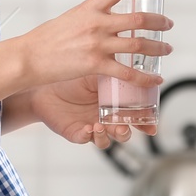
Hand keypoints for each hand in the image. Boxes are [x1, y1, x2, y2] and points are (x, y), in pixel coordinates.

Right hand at [11, 0, 170, 90]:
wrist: (28, 57)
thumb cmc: (45, 39)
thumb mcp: (70, 18)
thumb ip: (91, 17)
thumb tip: (106, 19)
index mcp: (90, 7)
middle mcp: (97, 23)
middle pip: (139, 18)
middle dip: (160, 21)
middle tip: (168, 24)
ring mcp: (98, 45)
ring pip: (139, 45)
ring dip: (158, 47)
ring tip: (166, 49)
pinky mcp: (96, 66)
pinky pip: (128, 72)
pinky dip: (145, 77)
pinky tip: (154, 79)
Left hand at [16, 76, 151, 148]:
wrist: (43, 80)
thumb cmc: (69, 71)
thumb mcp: (96, 66)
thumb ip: (114, 66)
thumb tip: (134, 56)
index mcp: (114, 101)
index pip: (135, 114)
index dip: (146, 121)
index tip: (153, 123)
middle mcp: (105, 116)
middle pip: (124, 130)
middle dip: (128, 131)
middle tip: (126, 125)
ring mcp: (91, 125)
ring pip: (107, 139)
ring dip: (109, 135)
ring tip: (104, 125)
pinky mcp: (76, 132)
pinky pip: (86, 139)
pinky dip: (89, 135)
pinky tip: (89, 128)